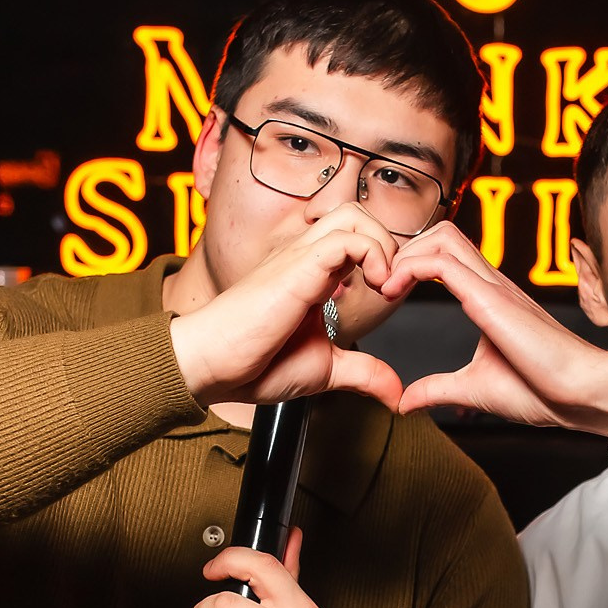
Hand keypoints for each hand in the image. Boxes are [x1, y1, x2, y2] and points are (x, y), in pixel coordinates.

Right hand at [169, 208, 404, 408]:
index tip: (394, 295)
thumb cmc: (254, 363)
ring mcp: (301, 258)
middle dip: (389, 243)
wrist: (212, 364)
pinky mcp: (298, 267)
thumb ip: (363, 373)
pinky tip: (375, 289)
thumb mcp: (325, 369)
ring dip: (383, 244)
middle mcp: (307, 257)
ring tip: (384, 285)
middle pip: (358, 214)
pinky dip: (373, 255)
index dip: (387, 259)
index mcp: (314, 274)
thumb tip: (395, 393)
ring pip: (354, 215)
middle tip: (391, 286)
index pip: (358, 239)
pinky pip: (346, 238)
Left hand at [381, 223, 607, 434]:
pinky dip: (410, 267)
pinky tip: (395, 291)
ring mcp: (493, 286)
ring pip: (442, 236)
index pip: (445, 254)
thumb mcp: (474, 389)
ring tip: (387, 286)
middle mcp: (491, 283)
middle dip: (404, 249)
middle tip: (382, 285)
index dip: (410, 262)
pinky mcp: (491, 299)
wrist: (579, 395)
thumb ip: (437, 389)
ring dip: (405, 254)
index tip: (388, 293)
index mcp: (489, 298)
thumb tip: (406, 402)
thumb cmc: (542, 392)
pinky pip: (442, 263)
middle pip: (442, 232)